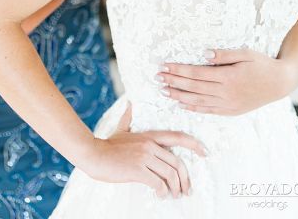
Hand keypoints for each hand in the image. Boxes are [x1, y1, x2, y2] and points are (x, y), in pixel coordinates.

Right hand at [82, 103, 206, 198]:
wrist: (92, 154)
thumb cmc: (107, 145)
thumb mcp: (120, 128)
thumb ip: (128, 117)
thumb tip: (130, 103)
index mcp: (148, 135)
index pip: (177, 137)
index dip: (194, 144)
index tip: (205, 152)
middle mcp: (149, 145)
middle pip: (177, 163)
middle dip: (185, 180)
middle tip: (186, 190)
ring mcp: (144, 157)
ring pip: (170, 175)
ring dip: (175, 189)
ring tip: (174, 195)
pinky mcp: (138, 170)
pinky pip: (158, 183)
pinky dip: (162, 192)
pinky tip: (160, 194)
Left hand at [160, 48, 296, 115]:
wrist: (280, 83)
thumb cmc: (261, 64)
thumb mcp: (245, 53)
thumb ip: (224, 54)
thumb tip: (204, 54)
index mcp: (228, 77)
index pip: (196, 73)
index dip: (178, 70)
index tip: (164, 66)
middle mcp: (226, 92)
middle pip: (193, 87)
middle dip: (173, 82)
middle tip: (157, 77)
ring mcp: (228, 104)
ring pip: (198, 101)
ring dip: (178, 96)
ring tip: (163, 91)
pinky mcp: (231, 110)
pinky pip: (208, 110)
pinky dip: (193, 108)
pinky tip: (181, 104)